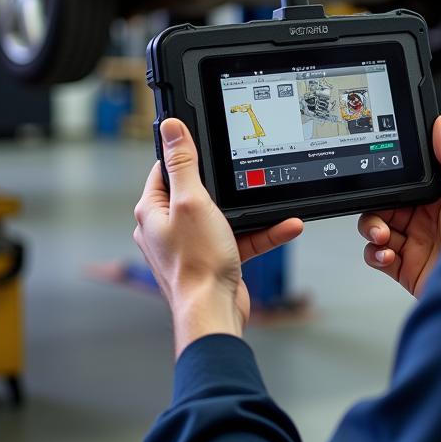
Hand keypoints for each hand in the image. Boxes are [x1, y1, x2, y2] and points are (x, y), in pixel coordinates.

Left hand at [133, 117, 302, 354]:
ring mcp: (191, 246)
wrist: (213, 312)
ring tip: (275, 204)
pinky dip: (262, 233)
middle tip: (245, 174)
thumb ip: (184, 164)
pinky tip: (286, 226)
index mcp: (153, 211)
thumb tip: (172, 128)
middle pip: (198, 192)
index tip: (209, 143)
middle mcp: (168, 229)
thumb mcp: (193, 201)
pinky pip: (240, 239)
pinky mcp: (214, 260)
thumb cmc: (197, 263)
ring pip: (224, 217)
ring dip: (253, 212)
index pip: (166, 170)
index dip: (187, 154)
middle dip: (227, 185)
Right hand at [358, 114, 440, 297]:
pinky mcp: (405, 268)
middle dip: (376, 209)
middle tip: (382, 219)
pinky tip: (388, 255)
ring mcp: (414, 244)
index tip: (381, 178)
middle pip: (384, 205)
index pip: (405, 182)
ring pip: (375, 228)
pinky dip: (376, 254)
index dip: (391, 180)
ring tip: (384, 238)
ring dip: (372, 230)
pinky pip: (377, 255)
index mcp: (439, 199)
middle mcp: (425, 220)